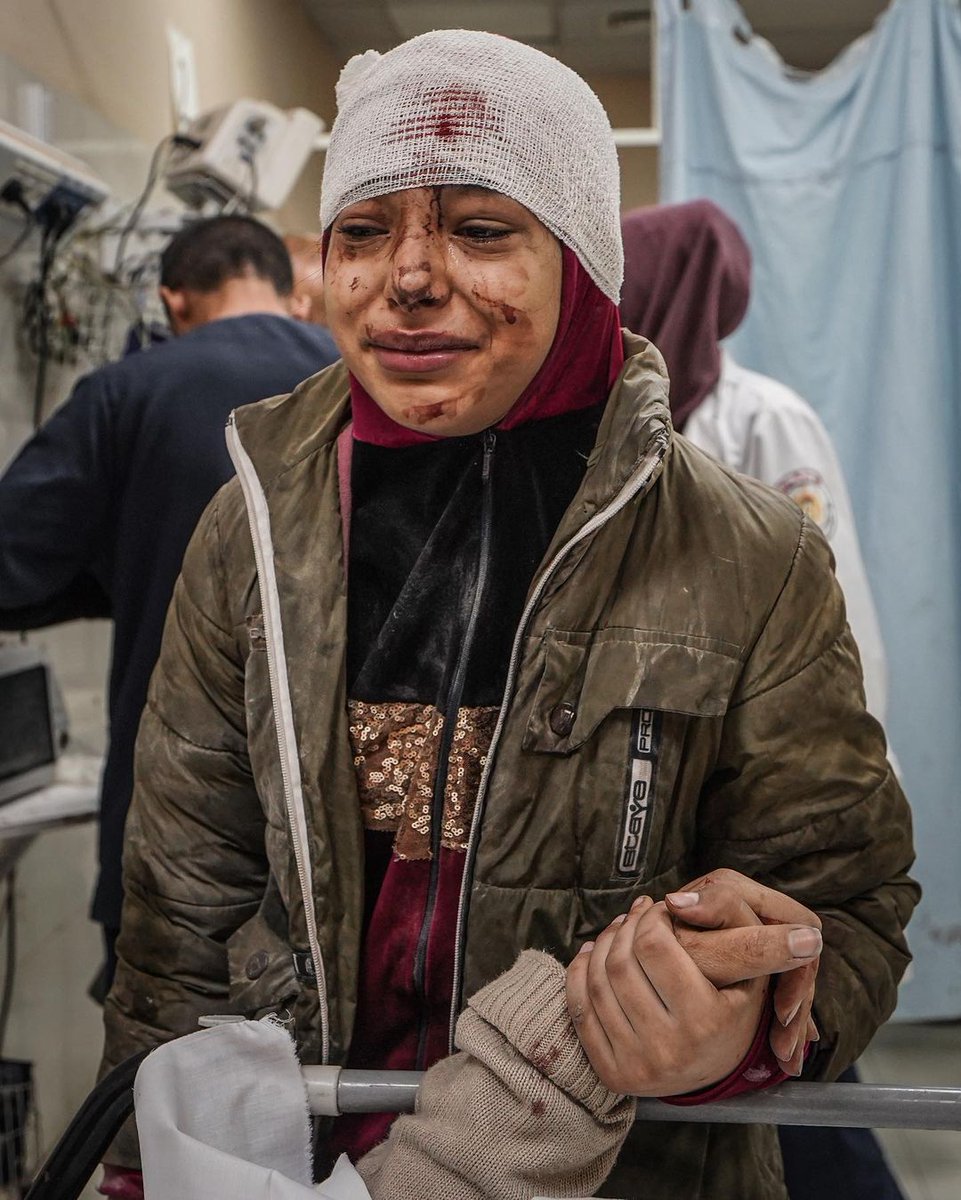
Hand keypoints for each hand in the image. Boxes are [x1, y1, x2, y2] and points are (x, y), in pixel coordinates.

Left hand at [565, 882, 818, 1096]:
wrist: (708, 1070)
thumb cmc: (732, 1007)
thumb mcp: (752, 974)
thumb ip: (760, 940)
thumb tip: (808, 932)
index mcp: (707, 1020)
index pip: (655, 943)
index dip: (651, 916)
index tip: (660, 907)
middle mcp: (670, 1050)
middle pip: (621, 960)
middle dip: (625, 926)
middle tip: (638, 913)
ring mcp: (638, 1066)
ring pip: (599, 980)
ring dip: (604, 943)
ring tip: (621, 929)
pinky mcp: (613, 1074)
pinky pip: (580, 1007)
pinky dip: (583, 971)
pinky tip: (596, 953)